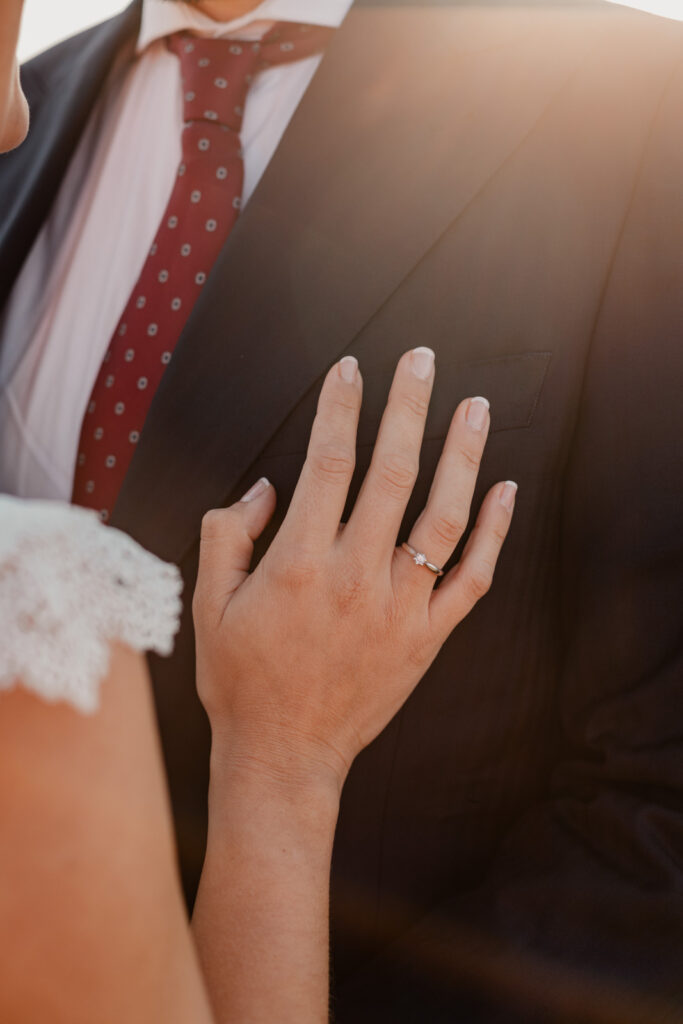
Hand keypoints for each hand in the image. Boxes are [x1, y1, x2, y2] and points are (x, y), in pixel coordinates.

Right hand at [193, 349, 515, 794]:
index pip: (328, 463)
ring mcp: (400, 608)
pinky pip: (472, 579)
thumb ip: (228, 535)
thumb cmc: (240, 679)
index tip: (351, 369)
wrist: (284, 755)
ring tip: (476, 407)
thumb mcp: (208, 605)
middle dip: (408, 408)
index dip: (341, 408)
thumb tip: (264, 487)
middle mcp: (356, 577)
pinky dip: (495, 534)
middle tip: (422, 359)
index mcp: (299, 562)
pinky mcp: (427, 637)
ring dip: (463, 457)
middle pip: (392, 473)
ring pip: (444, 518)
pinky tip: (507, 491)